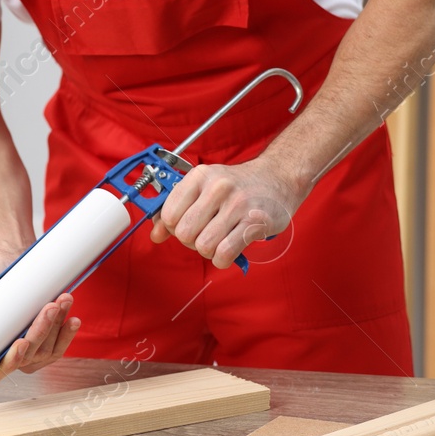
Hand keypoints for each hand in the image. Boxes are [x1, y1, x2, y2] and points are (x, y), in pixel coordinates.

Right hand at [0, 254, 83, 384]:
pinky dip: (67, 332)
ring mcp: (30, 352)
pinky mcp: (47, 343)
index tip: (20, 342)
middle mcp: (8, 356)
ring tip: (60, 300)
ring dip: (56, 328)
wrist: (10, 265)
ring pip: (46, 351)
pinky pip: (59, 347)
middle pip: (27, 358)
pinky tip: (71, 317)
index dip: (9, 363)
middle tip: (48, 308)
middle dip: (41, 333)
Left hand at [151, 160, 303, 268]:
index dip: (174, 227)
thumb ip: (177, 209)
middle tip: (204, 234)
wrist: (279, 178)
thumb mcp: (204, 186)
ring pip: (203, 246)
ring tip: (219, 240)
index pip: (169, 214)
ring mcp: (238, 205)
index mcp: (200, 176)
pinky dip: (222, 259)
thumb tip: (155, 235)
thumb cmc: (237, 185)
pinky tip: (229, 250)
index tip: (186, 225)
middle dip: (191, 241)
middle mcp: (218, 187)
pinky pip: (224, 253)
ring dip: (209, 251)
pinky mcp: (255, 223)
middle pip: (184, 233)